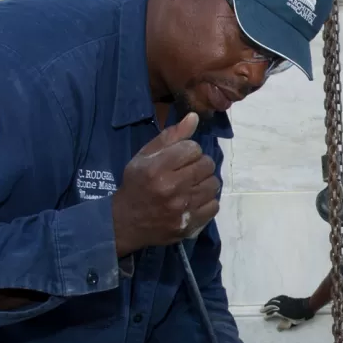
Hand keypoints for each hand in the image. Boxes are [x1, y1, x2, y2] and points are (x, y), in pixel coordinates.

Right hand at [110, 112, 218, 254]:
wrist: (127, 223)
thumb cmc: (136, 185)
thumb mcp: (144, 157)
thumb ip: (170, 136)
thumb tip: (194, 118)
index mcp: (157, 168)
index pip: (193, 148)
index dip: (189, 151)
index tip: (180, 158)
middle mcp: (171, 187)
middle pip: (207, 164)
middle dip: (199, 165)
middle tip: (188, 172)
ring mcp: (182, 208)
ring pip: (213, 184)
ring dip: (205, 182)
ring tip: (192, 186)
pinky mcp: (191, 224)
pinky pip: (215, 204)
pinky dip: (207, 201)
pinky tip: (194, 201)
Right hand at [262, 294, 314, 327]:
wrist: (308, 306)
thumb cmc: (301, 316)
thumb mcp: (293, 322)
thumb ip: (285, 325)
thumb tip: (277, 328)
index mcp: (282, 312)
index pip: (272, 314)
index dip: (268, 316)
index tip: (265, 318)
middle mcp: (281, 305)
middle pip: (271, 306)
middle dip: (266, 308)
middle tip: (261, 310)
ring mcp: (284, 301)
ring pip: (274, 301)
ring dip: (269, 303)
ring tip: (265, 305)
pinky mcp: (288, 298)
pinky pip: (279, 297)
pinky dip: (275, 298)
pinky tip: (274, 299)